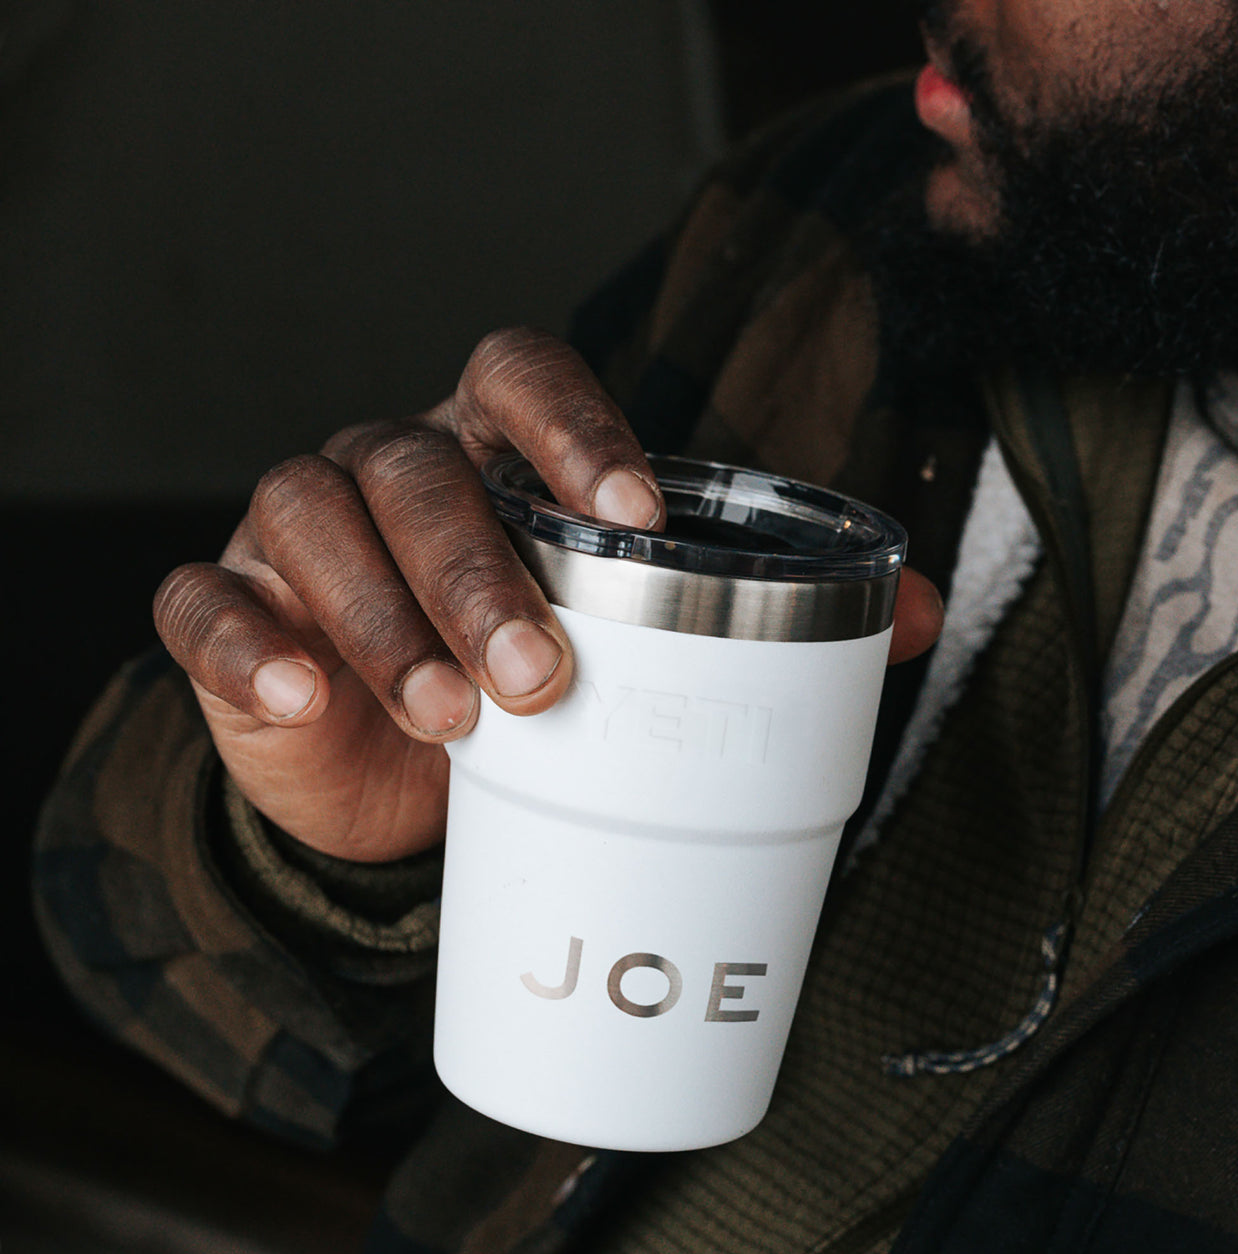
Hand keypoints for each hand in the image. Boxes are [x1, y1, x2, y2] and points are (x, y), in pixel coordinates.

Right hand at [154, 327, 943, 862]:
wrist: (404, 780)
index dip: (571, 423)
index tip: (634, 514)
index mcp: (491, 450)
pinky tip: (296, 700)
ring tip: (451, 717)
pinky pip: (204, 606)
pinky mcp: (233, 613)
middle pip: (419, 467)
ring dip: (381, 614)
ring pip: (313, 517)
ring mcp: (297, 536)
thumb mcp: (633, 647)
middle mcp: (390, 469)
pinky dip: (243, 646)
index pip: (516, 376)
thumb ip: (768, 617)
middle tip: (546, 674)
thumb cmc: (531, 688)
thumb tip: (919, 617)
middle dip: (480, 566)